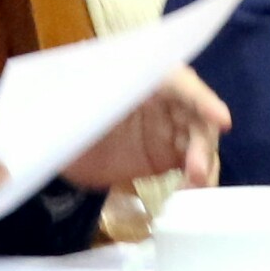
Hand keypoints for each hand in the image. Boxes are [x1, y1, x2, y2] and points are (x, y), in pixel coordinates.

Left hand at [63, 69, 229, 192]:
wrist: (49, 144)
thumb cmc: (64, 107)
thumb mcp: (76, 94)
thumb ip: (97, 90)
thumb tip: (116, 85)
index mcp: (147, 76)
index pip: (181, 84)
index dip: (202, 100)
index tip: (220, 119)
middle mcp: (165, 101)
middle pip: (197, 118)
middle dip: (202, 142)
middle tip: (197, 170)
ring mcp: (168, 130)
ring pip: (199, 144)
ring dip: (203, 164)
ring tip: (194, 185)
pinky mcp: (165, 157)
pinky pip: (190, 168)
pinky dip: (195, 182)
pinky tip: (188, 195)